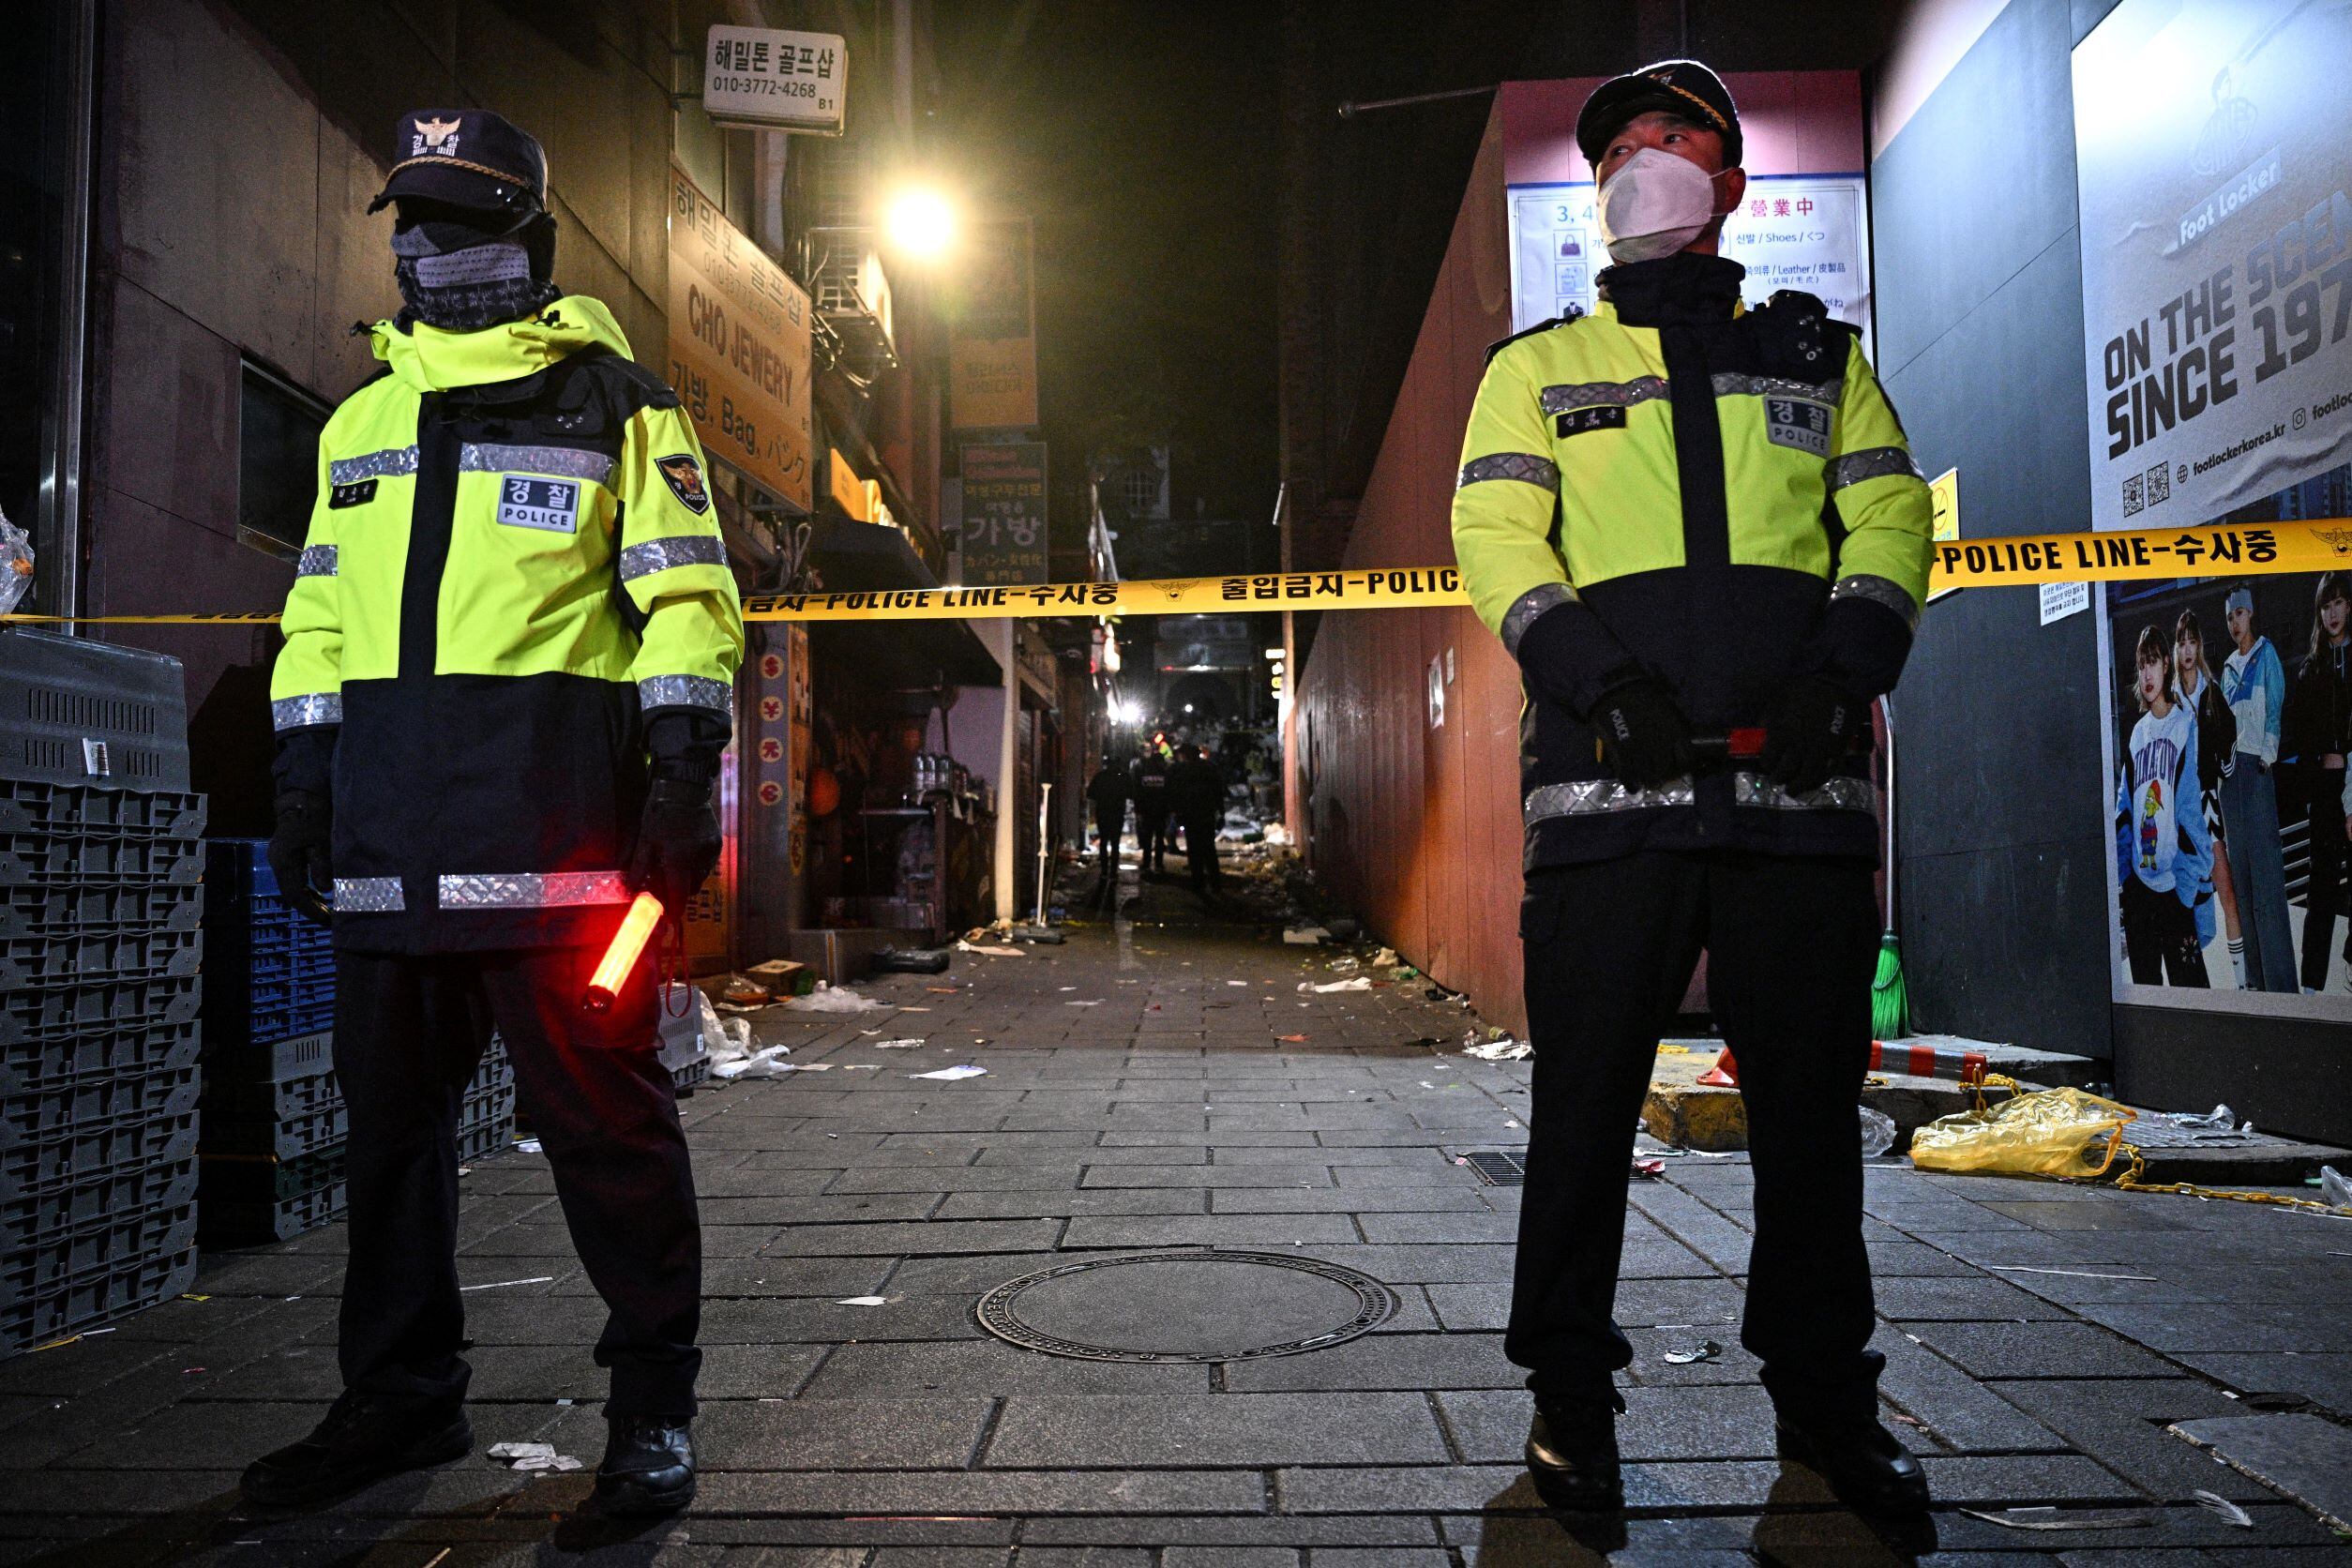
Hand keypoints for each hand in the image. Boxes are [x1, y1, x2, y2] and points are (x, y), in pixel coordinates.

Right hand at [268, 790, 333, 926]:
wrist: (304, 795)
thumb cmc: (316, 816)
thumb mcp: (323, 839)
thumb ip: (323, 864)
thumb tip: (326, 889)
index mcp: (284, 859)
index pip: (294, 894)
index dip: (311, 909)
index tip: (327, 920)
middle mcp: (278, 861)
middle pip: (291, 893)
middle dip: (310, 907)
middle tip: (330, 918)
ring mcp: (281, 857)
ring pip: (293, 886)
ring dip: (309, 898)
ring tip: (327, 909)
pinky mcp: (287, 854)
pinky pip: (295, 877)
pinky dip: (308, 888)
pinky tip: (321, 893)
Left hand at [627, 777, 720, 913]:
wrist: (684, 788)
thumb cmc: (660, 812)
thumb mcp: (645, 839)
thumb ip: (639, 867)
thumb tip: (631, 888)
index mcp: (679, 857)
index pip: (679, 893)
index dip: (674, 908)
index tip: (670, 918)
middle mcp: (698, 857)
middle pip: (690, 887)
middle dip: (679, 890)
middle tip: (666, 886)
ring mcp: (710, 851)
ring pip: (700, 876)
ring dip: (688, 877)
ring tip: (675, 865)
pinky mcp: (716, 843)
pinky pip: (707, 863)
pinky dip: (696, 864)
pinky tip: (686, 852)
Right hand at [1590, 678, 1692, 787]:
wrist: (1617, 690)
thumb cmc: (1643, 696)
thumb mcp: (1666, 710)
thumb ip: (1673, 729)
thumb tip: (1676, 746)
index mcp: (1674, 732)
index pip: (1687, 758)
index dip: (1684, 766)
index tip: (1678, 767)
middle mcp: (1660, 744)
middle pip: (1668, 771)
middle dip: (1665, 776)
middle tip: (1660, 776)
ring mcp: (1640, 750)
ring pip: (1650, 777)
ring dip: (1649, 781)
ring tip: (1647, 781)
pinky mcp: (1622, 753)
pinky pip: (1628, 776)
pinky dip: (1631, 785)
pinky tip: (1633, 786)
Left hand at [1761, 676, 1864, 793]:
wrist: (1838, 686)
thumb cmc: (1806, 690)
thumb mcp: (1779, 700)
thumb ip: (1769, 718)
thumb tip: (1762, 730)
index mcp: (1781, 734)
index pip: (1769, 759)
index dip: (1767, 765)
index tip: (1768, 765)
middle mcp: (1798, 746)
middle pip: (1785, 772)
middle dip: (1778, 779)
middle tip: (1777, 780)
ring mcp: (1818, 751)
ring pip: (1805, 778)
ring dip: (1797, 787)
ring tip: (1792, 791)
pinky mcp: (1836, 751)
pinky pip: (1826, 773)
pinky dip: (1818, 781)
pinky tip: (1813, 783)